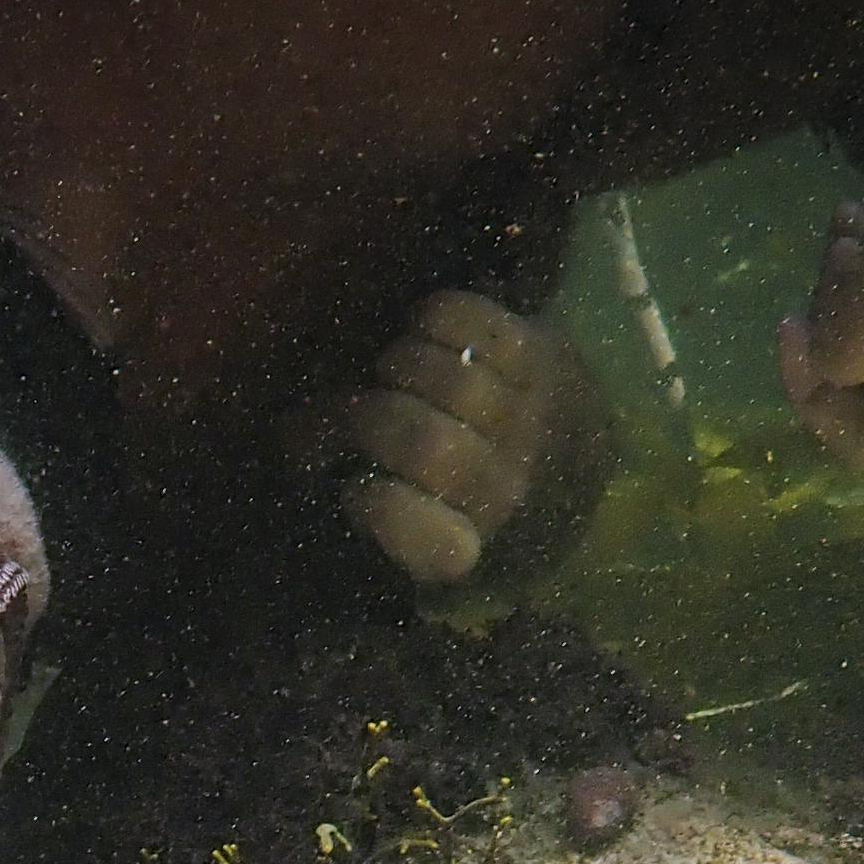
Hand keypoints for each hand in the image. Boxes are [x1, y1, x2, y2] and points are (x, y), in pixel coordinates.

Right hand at [340, 290, 593, 584]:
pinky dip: (433, 321)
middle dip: (368, 419)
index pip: (424, 536)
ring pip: (451, 381)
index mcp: (464, 543)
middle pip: (426, 445)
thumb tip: (295, 433)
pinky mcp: (543, 355)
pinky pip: (472, 324)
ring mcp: (531, 419)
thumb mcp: (409, 523)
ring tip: (393, 374)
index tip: (353, 488)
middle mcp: (507, 489)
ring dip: (400, 366)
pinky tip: (425, 337)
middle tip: (357, 412)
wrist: (568, 461)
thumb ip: (348, 491)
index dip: (374, 504)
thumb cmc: (459, 494)